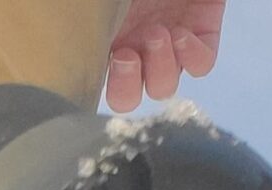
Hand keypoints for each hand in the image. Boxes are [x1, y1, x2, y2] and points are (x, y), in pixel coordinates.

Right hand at [105, 0, 224, 112]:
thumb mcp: (108, 3)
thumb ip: (99, 19)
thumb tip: (68, 29)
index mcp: (108, 41)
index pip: (99, 82)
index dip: (103, 82)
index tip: (113, 57)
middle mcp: (137, 50)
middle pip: (128, 97)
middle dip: (126, 84)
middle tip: (129, 55)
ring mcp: (170, 47)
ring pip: (164, 87)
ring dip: (159, 67)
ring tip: (158, 34)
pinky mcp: (204, 36)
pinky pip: (201, 65)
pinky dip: (192, 56)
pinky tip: (182, 35)